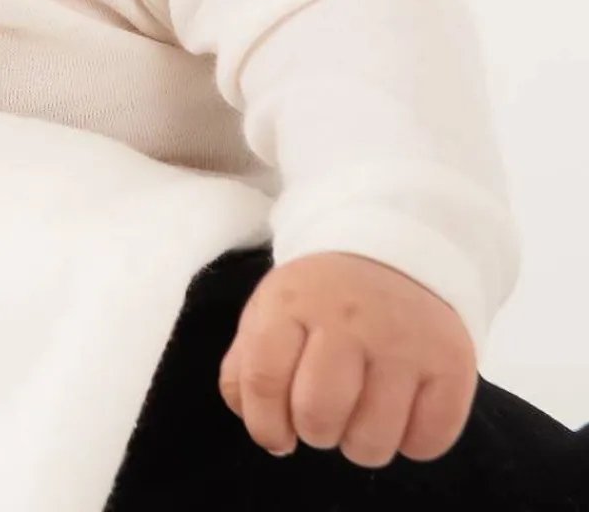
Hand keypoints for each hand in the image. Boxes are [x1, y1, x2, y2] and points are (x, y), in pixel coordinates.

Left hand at [219, 252, 476, 468]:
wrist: (395, 254)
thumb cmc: (322, 298)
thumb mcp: (270, 313)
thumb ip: (246, 368)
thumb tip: (265, 431)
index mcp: (292, 302)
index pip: (263, 379)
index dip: (264, 424)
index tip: (276, 435)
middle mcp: (348, 318)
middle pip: (318, 415)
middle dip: (314, 432)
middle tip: (323, 415)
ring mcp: (403, 340)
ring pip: (371, 440)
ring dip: (360, 443)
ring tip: (360, 413)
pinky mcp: (451, 363)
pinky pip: (427, 442)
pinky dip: (411, 443)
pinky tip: (401, 410)